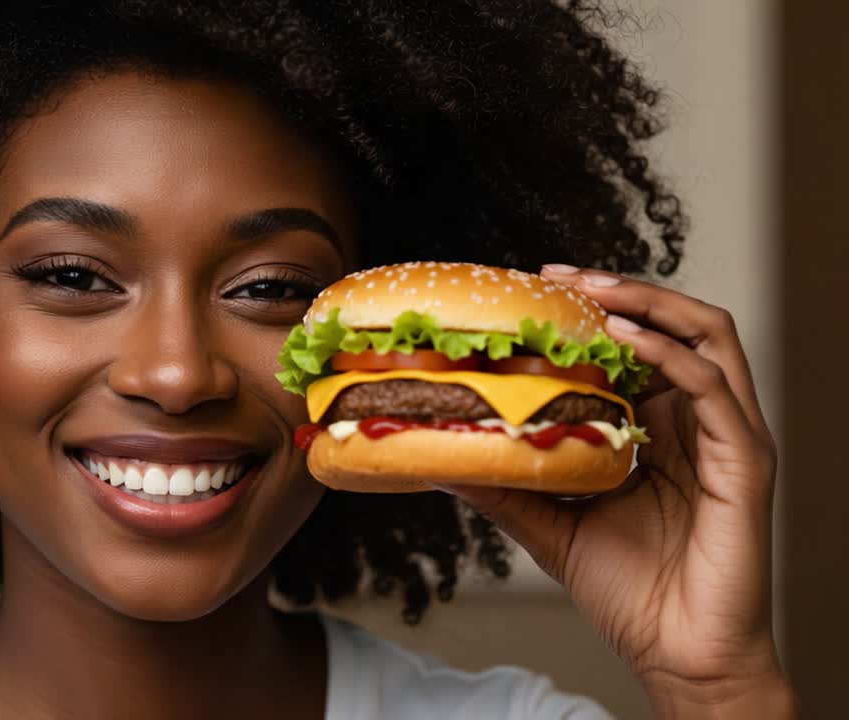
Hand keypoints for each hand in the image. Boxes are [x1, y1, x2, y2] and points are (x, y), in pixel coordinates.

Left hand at [435, 265, 794, 717]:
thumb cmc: (628, 590)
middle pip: (674, 324)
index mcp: (663, 429)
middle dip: (618, 289)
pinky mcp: (746, 461)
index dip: (595, 310)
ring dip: (648, 304)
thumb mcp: (550, 523)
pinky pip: (713, 387)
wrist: (675, 654)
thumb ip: (507, 484)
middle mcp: (699, 421)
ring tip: (592, 292)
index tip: (536, 289)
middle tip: (558, 277)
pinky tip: (624, 342)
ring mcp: (728, 436)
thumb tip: (441, 456)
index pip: (638, 345)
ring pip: (707, 335)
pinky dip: (668, 354)